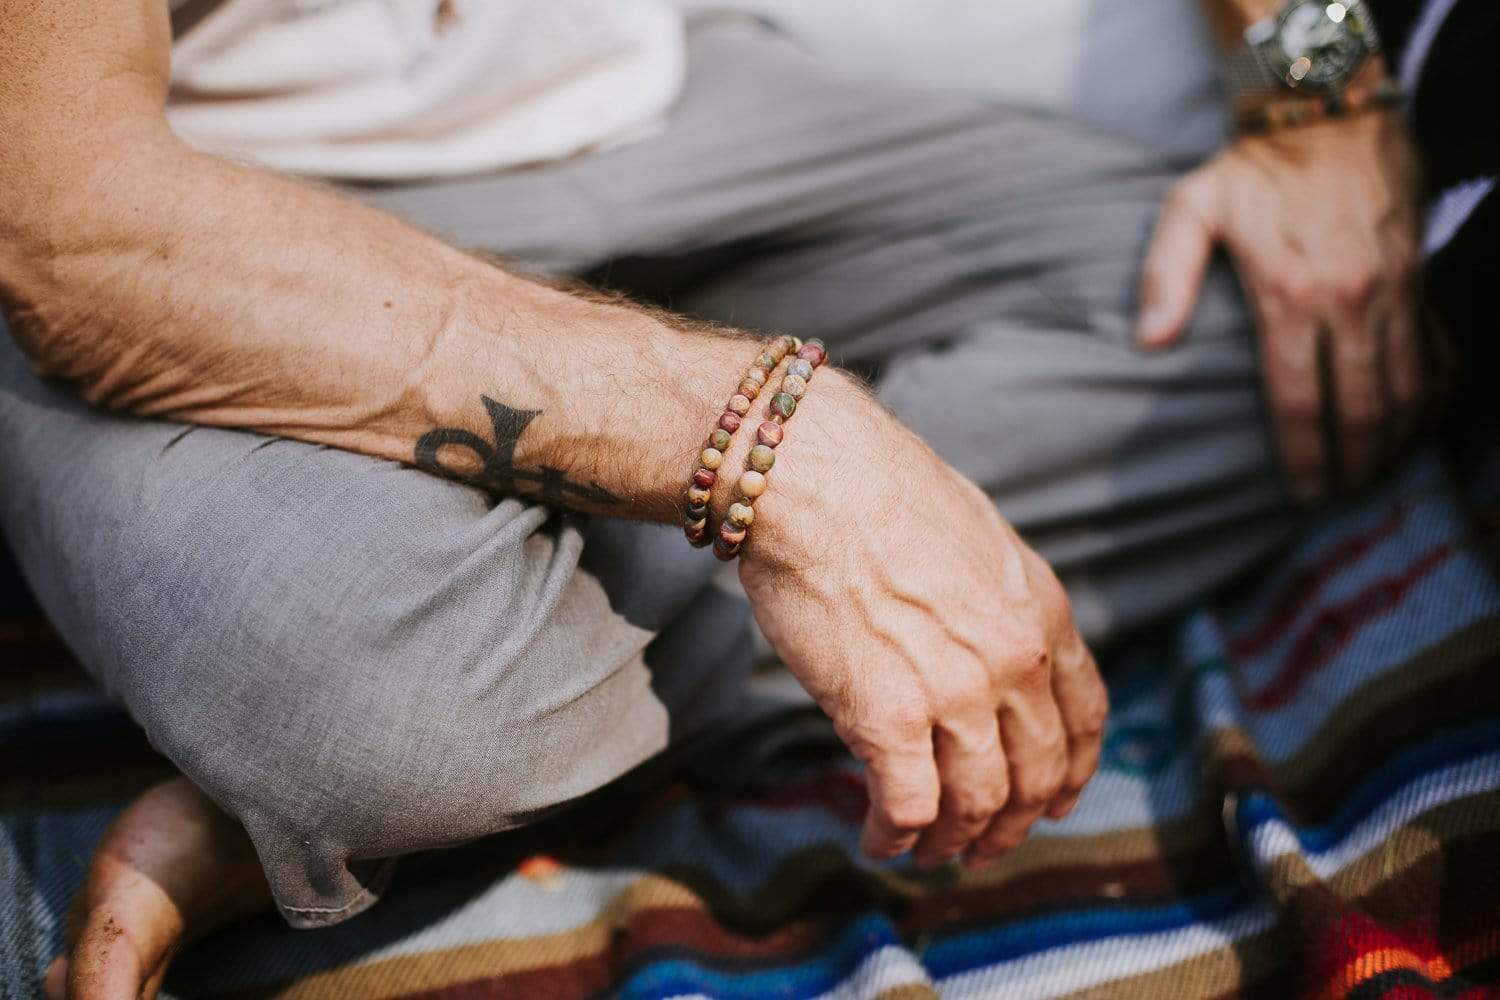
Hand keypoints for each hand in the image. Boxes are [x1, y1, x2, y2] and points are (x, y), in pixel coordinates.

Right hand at [741, 377, 1107, 866]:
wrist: (814, 476)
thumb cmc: (877, 493)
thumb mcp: (977, 540)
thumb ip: (996, 605)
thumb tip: (980, 648)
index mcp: (1043, 611)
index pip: (1085, 718)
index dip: (1072, 773)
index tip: (1054, 800)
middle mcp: (1014, 660)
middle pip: (1036, 775)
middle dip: (1012, 824)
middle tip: (982, 845)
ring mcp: (954, 693)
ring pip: (977, 803)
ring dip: (953, 841)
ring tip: (927, 852)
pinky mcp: (886, 716)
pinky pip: (907, 806)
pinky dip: (895, 835)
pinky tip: (878, 838)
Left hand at [1136, 110, 1423, 498]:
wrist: (1329, 113)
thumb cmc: (1250, 169)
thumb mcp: (1190, 209)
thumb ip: (1164, 276)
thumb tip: (1149, 342)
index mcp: (1291, 294)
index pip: (1301, 399)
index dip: (1304, 456)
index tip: (1301, 493)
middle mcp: (1351, 299)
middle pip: (1362, 408)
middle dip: (1354, 464)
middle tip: (1341, 500)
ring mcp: (1394, 290)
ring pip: (1408, 388)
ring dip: (1396, 441)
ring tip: (1376, 477)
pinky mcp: (1418, 278)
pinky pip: (1437, 351)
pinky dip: (1434, 394)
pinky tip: (1418, 426)